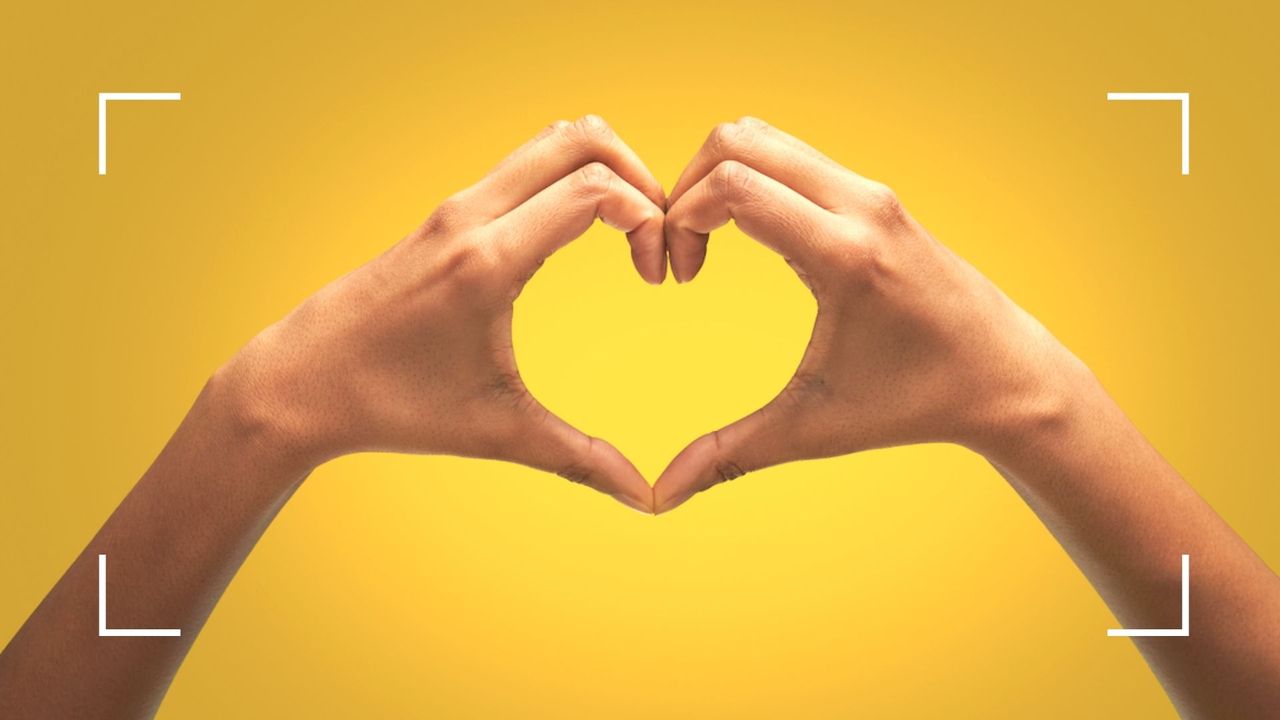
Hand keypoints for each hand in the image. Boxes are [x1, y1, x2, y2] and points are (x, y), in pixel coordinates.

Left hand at [217, 115, 663, 511]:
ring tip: (628, 229)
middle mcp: (470, 217)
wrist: (300, 383)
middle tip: (658, 233)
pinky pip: (524, 166)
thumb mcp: (496, 434)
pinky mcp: (446, 215)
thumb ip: (581, 460)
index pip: (595, 190)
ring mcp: (455, 208)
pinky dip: (569, 179)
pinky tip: (580, 236)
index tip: (657, 277)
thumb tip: (647, 499)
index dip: (650, 221)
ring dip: (605, 169)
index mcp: (487, 262)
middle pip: (581, 138)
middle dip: (640, 174)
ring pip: (551, 140)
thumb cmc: (392, 408)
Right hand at [653, 117, 1087, 511]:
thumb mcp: (814, 429)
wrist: (1005, 375)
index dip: (680, 218)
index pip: (736, 186)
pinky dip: (749, 177)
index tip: (677, 276)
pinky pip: (791, 155)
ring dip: (716, 177)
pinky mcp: (874, 194)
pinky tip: (746, 236)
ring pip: (763, 136)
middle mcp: (859, 206)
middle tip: (680, 252)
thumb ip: (729, 456)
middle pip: (738, 140)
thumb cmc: (914, 404)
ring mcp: (870, 192)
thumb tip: (659, 500)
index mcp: (845, 256)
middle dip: (685, 187)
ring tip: (707, 242)